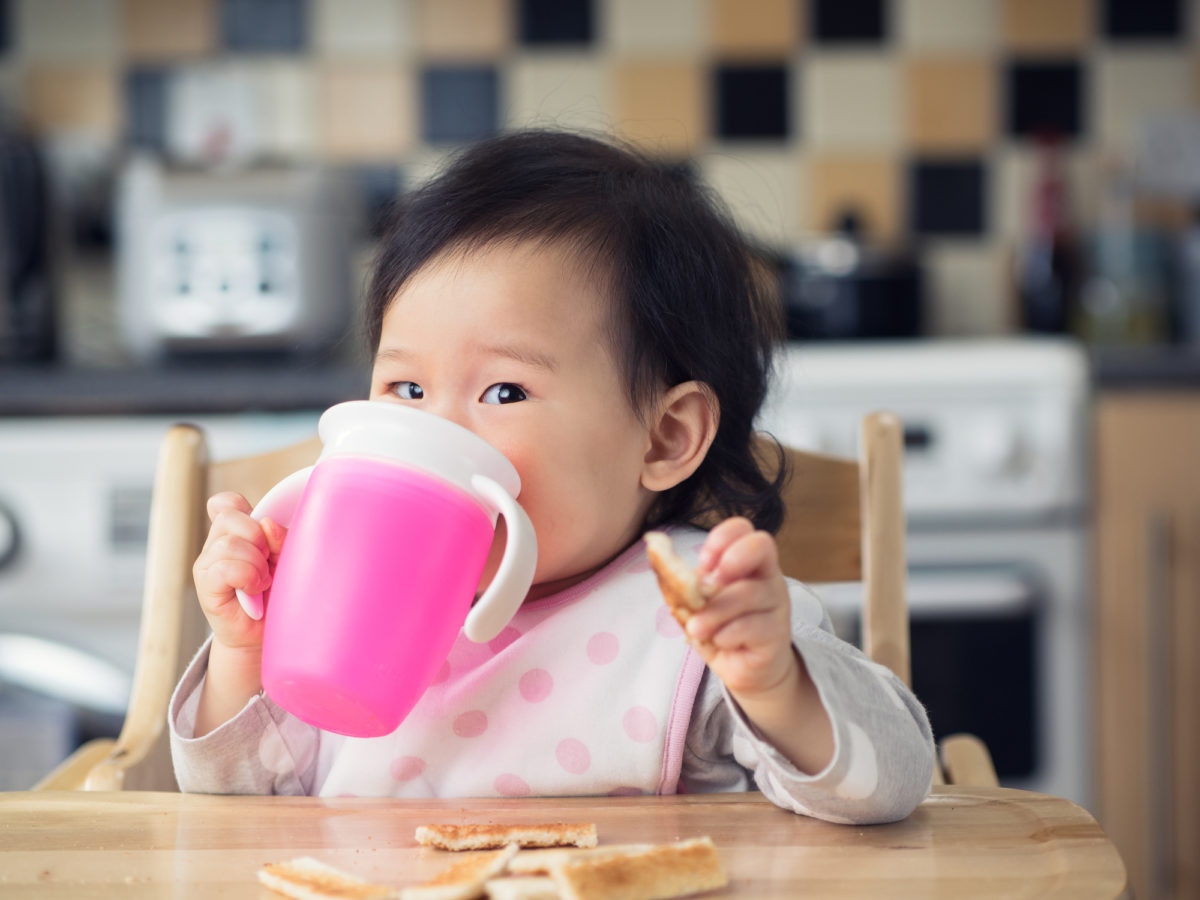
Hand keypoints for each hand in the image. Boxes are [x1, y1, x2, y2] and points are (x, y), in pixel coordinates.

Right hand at [192, 492, 285, 651]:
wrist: (269, 631)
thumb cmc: (279, 592)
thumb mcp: (287, 558)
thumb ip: (281, 538)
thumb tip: (267, 524)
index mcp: (235, 531)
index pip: (227, 503)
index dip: (244, 509)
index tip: (263, 533)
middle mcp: (217, 544)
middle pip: (231, 518)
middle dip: (258, 538)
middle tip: (268, 562)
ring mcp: (207, 564)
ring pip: (229, 544)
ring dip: (255, 563)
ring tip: (263, 581)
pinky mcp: (206, 586)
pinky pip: (224, 568)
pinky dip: (247, 577)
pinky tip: (255, 590)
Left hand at [688, 517, 797, 697]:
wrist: (744, 669)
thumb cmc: (720, 628)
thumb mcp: (697, 602)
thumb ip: (682, 581)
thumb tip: (657, 554)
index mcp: (748, 562)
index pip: (743, 529)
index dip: (722, 537)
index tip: (704, 562)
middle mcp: (767, 576)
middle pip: (761, 545)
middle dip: (731, 558)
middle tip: (710, 584)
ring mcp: (777, 603)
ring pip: (749, 592)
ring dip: (715, 611)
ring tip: (696, 628)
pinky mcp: (777, 633)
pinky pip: (752, 626)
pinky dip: (726, 634)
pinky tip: (719, 641)